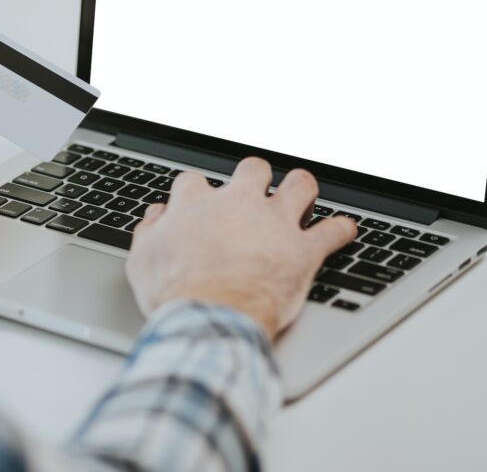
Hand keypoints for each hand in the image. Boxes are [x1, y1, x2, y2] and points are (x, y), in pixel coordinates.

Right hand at [126, 157, 356, 337]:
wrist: (209, 317)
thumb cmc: (175, 293)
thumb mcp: (142, 261)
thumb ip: (149, 232)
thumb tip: (156, 217)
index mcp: (196, 203)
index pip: (196, 182)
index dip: (198, 194)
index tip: (199, 206)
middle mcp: (238, 203)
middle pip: (253, 170)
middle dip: (255, 178)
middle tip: (254, 193)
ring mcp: (274, 223)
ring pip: (299, 185)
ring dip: (302, 189)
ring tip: (302, 195)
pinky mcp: (303, 250)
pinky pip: (333, 231)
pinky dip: (341, 230)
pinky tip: (343, 230)